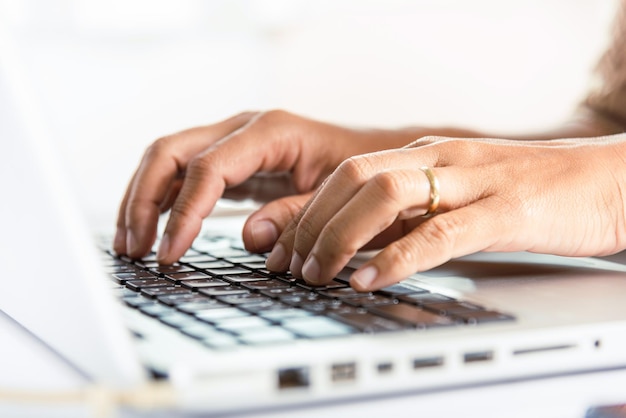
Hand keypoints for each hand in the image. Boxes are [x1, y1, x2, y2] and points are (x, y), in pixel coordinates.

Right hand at [114, 110, 401, 261]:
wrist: (370, 156)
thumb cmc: (357, 172)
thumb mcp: (335, 195)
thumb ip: (296, 215)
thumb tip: (251, 236)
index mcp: (269, 132)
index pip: (207, 168)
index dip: (183, 212)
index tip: (170, 253)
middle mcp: (242, 129)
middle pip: (170, 152)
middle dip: (143, 200)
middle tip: (134, 248)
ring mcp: (232, 141)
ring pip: (167, 159)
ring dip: (142, 199)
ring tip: (130, 244)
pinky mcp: (230, 160)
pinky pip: (182, 173)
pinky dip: (162, 200)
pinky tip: (152, 228)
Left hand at [264, 134, 625, 290]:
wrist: (605, 181)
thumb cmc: (525, 194)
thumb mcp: (453, 200)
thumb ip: (408, 217)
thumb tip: (353, 246)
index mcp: (424, 156)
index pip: (344, 175)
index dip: (305, 213)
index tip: (281, 251)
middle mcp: (440, 160)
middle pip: (353, 177)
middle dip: (311, 224)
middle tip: (290, 268)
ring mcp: (472, 180)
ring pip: (387, 193)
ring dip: (341, 236)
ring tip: (317, 274)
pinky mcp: (506, 208)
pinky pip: (442, 230)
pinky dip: (398, 256)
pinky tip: (370, 278)